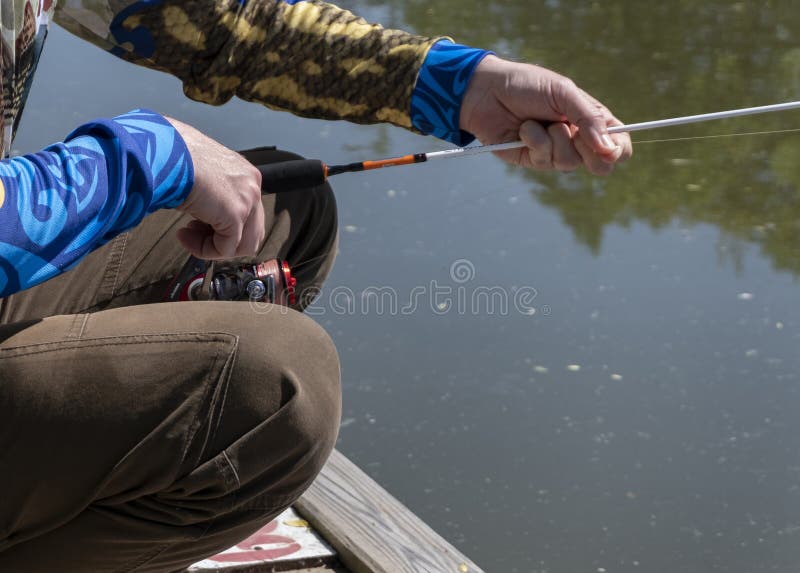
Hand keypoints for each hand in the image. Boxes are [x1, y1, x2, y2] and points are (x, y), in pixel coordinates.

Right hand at [166, 117, 264, 258]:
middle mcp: (252, 184)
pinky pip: (225, 248)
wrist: (166, 150)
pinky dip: (204, 250)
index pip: (248, 211)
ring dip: (214, 247)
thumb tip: (200, 207)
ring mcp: (248, 199)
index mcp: (244, 173)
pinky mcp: (236, 214)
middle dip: (223, 238)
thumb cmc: (170, 155)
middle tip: (193, 232)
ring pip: (244, 244)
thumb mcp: (197, 172)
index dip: (222, 224)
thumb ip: (209, 191)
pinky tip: (184, 236)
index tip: (195, 223)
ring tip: (188, 237)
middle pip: (252, 230)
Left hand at [460, 55, 631, 174]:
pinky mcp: (534, 160)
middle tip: (573, 133)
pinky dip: (535, 141)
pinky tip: (524, 128)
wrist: (487, 92)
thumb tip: (609, 148)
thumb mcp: (563, 92)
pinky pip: (545, 160)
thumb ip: (588, 118)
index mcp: (591, 119)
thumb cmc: (527, 85)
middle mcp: (577, 138)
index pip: (619, 143)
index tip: (609, 148)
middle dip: (588, 151)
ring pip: (569, 162)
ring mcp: (555, 151)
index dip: (619, 150)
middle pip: (600, 164)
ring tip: (539, 120)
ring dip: (555, 139)